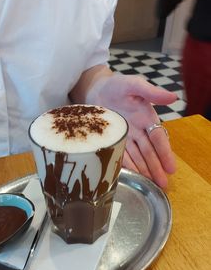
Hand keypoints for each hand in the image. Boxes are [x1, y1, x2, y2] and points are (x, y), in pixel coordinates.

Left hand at [86, 73, 176, 187]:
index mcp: (147, 118)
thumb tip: (173, 97)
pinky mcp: (113, 140)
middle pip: (149, 152)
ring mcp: (126, 137)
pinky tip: (132, 176)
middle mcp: (139, 130)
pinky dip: (127, 165)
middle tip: (163, 184)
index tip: (171, 168)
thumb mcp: (134, 85)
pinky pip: (121, 155)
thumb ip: (151, 92)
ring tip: (150, 184)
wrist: (96, 89)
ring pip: (138, 157)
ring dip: (144, 170)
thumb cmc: (118, 85)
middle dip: (156, 168)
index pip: (158, 139)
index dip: (165, 153)